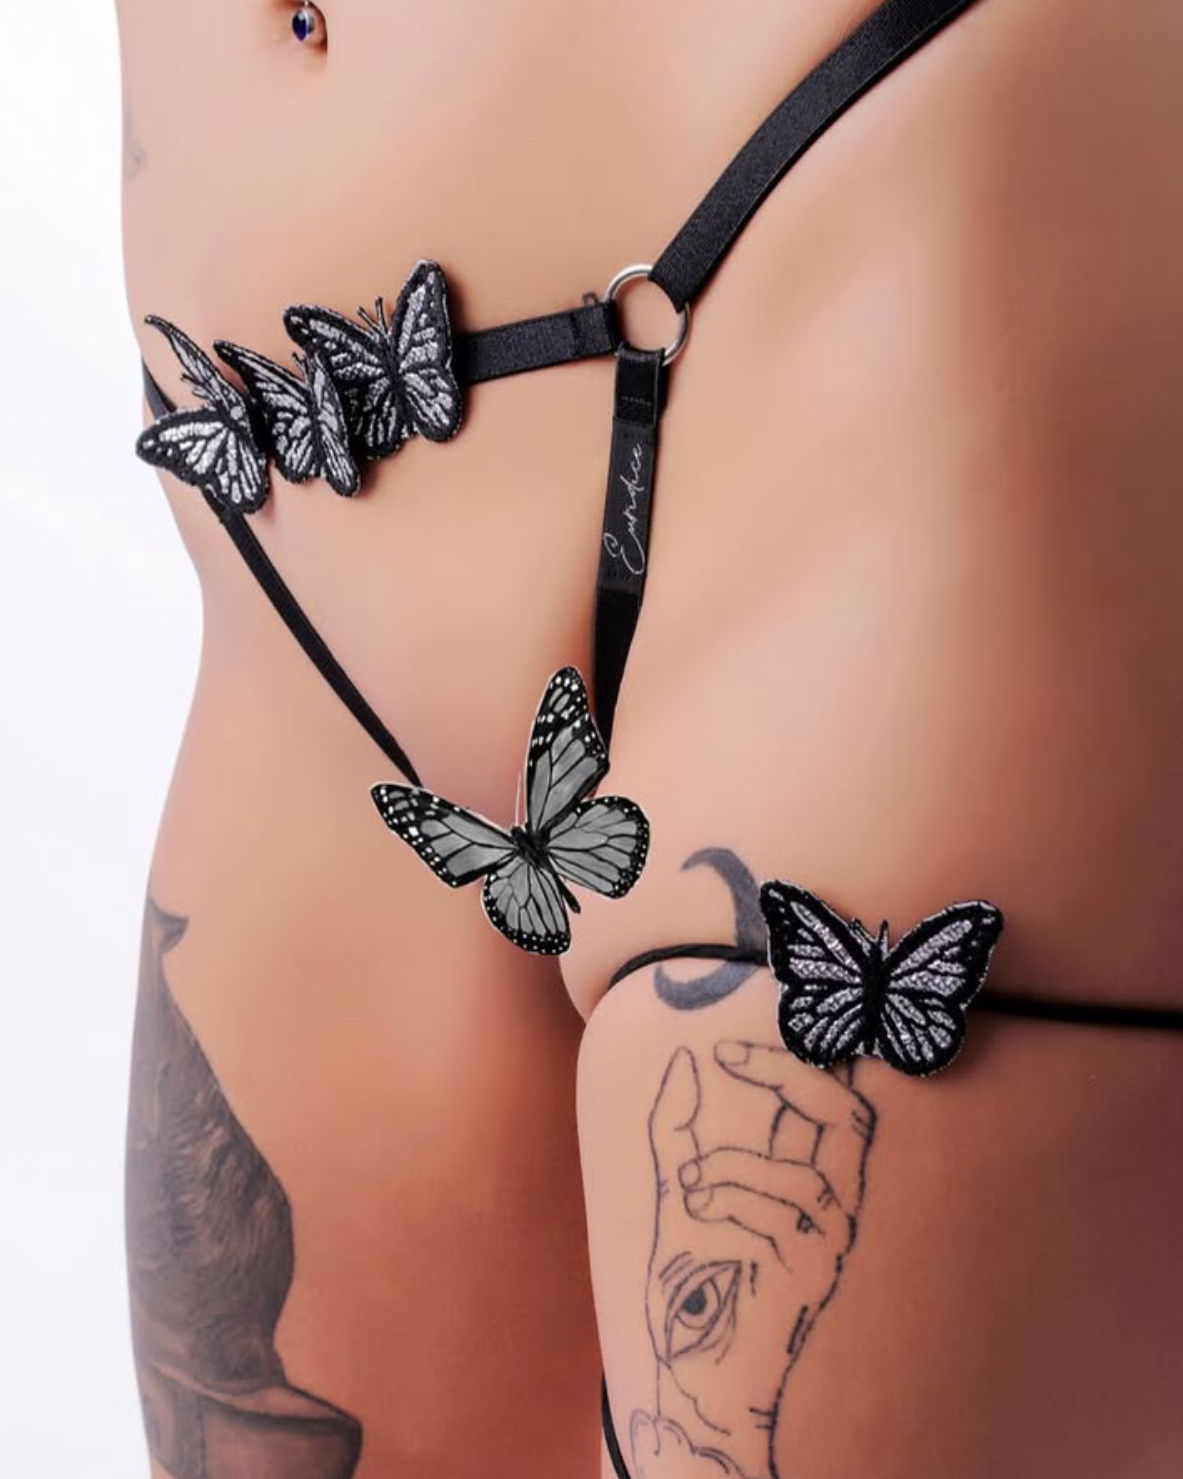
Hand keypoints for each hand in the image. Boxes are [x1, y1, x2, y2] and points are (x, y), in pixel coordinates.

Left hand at [639, 1041, 873, 1477]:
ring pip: (808, 1179)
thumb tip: (684, 1061)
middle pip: (851, 1119)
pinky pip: (784, 1219)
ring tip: (688, 1183)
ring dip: (735, 1166)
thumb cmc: (690, 1286)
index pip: (829, 1101)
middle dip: (795, 1075)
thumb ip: (676, 1129)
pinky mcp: (816, 1281)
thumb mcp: (676, 1189)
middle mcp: (832, 1208)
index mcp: (804, 1178)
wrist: (687, 1369)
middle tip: (732, 1057)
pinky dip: (731, 1201)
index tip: (724, 1048)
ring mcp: (830, 1247)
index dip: (794, 1059)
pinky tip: (694, 1209)